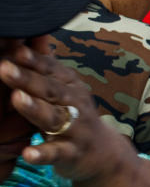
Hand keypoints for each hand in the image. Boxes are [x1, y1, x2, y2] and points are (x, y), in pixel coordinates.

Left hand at [0, 39, 126, 181]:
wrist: (103, 153)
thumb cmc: (74, 116)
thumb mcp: (64, 89)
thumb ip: (47, 66)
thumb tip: (35, 33)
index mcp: (71, 86)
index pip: (51, 70)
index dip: (33, 60)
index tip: (14, 50)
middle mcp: (76, 104)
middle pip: (50, 90)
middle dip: (28, 79)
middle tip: (4, 68)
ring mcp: (76, 129)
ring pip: (54, 118)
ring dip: (35, 109)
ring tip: (17, 99)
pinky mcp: (72, 153)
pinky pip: (57, 153)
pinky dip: (43, 154)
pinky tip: (27, 153)